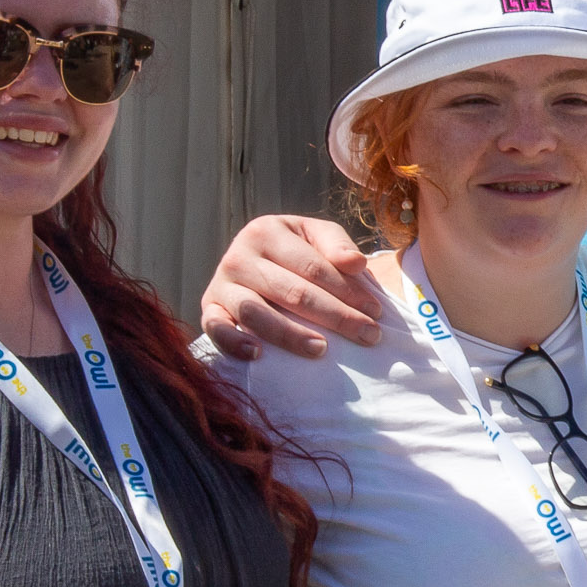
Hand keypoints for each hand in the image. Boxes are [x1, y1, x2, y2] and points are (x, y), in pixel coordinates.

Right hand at [198, 216, 378, 357]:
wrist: (257, 263)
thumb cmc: (296, 252)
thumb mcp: (317, 237)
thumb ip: (337, 244)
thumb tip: (356, 263)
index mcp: (267, 231)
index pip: (314, 266)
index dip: (348, 290)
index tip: (376, 311)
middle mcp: (239, 255)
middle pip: (292, 291)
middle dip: (335, 316)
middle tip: (368, 335)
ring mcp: (221, 283)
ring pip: (255, 312)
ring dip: (290, 334)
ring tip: (322, 349)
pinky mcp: (209, 309)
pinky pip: (215, 328)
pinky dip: (233, 342)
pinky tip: (258, 355)